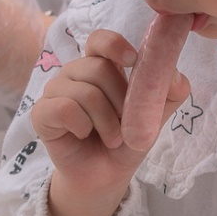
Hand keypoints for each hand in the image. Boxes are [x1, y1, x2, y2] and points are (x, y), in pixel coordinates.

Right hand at [31, 27, 191, 215]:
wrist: (106, 176)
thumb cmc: (127, 140)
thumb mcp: (154, 116)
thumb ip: (169, 93)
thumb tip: (175, 75)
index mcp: (101, 66)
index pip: (100, 40)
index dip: (114, 44)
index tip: (132, 60)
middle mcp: (75, 73)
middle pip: (97, 68)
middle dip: (120, 101)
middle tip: (125, 125)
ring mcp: (55, 91)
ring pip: (84, 92)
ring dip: (106, 121)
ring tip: (112, 137)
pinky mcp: (41, 113)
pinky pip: (64, 108)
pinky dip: (82, 126)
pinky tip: (83, 135)